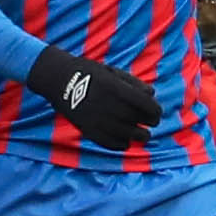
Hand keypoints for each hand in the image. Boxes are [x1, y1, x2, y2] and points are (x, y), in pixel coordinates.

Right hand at [28, 45, 160, 150]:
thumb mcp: (112, 71)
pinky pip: (112, 144)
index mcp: (118, 90)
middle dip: (150, 123)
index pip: (147, 106)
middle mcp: (110, 106)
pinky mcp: (90, 131)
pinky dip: (122, 144)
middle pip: (140, 122)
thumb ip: (133, 82)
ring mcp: (100, 121)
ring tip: (142, 135)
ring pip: (129, 136)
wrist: (60, 81)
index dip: (156, 111)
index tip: (156, 113)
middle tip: (151, 122)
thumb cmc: (89, 72)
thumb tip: (152, 94)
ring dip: (140, 136)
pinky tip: (126, 141)